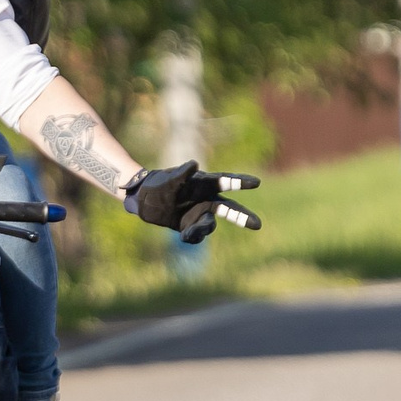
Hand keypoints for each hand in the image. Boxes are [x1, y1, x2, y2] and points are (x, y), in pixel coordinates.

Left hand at [125, 162, 262, 243]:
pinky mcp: (190, 226)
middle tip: (257, 224)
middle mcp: (205, 199)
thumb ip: (181, 174)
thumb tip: (194, 164)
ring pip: (210, 224)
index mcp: (203, 183)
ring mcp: (199, 213)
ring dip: (204, 229)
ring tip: (189, 233)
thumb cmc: (157, 185)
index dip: (240, 182)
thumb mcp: (168, 180)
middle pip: (229, 208)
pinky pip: (198, 234)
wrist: (143, 199)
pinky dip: (194, 236)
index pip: (225, 181)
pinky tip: (185, 237)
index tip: (256, 183)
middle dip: (242, 216)